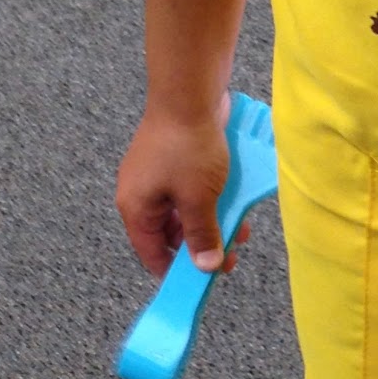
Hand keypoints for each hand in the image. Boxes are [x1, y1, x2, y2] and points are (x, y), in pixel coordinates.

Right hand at [116, 91, 250, 279]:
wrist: (191, 94)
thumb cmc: (188, 147)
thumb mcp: (198, 199)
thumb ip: (202, 235)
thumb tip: (205, 267)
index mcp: (136, 208)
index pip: (152, 253)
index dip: (176, 271)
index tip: (202, 284)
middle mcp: (142, 194)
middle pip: (171, 233)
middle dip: (203, 245)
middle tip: (231, 257)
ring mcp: (159, 175)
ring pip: (186, 212)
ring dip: (213, 223)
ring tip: (241, 231)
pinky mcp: (176, 160)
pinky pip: (193, 191)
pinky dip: (213, 201)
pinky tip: (236, 205)